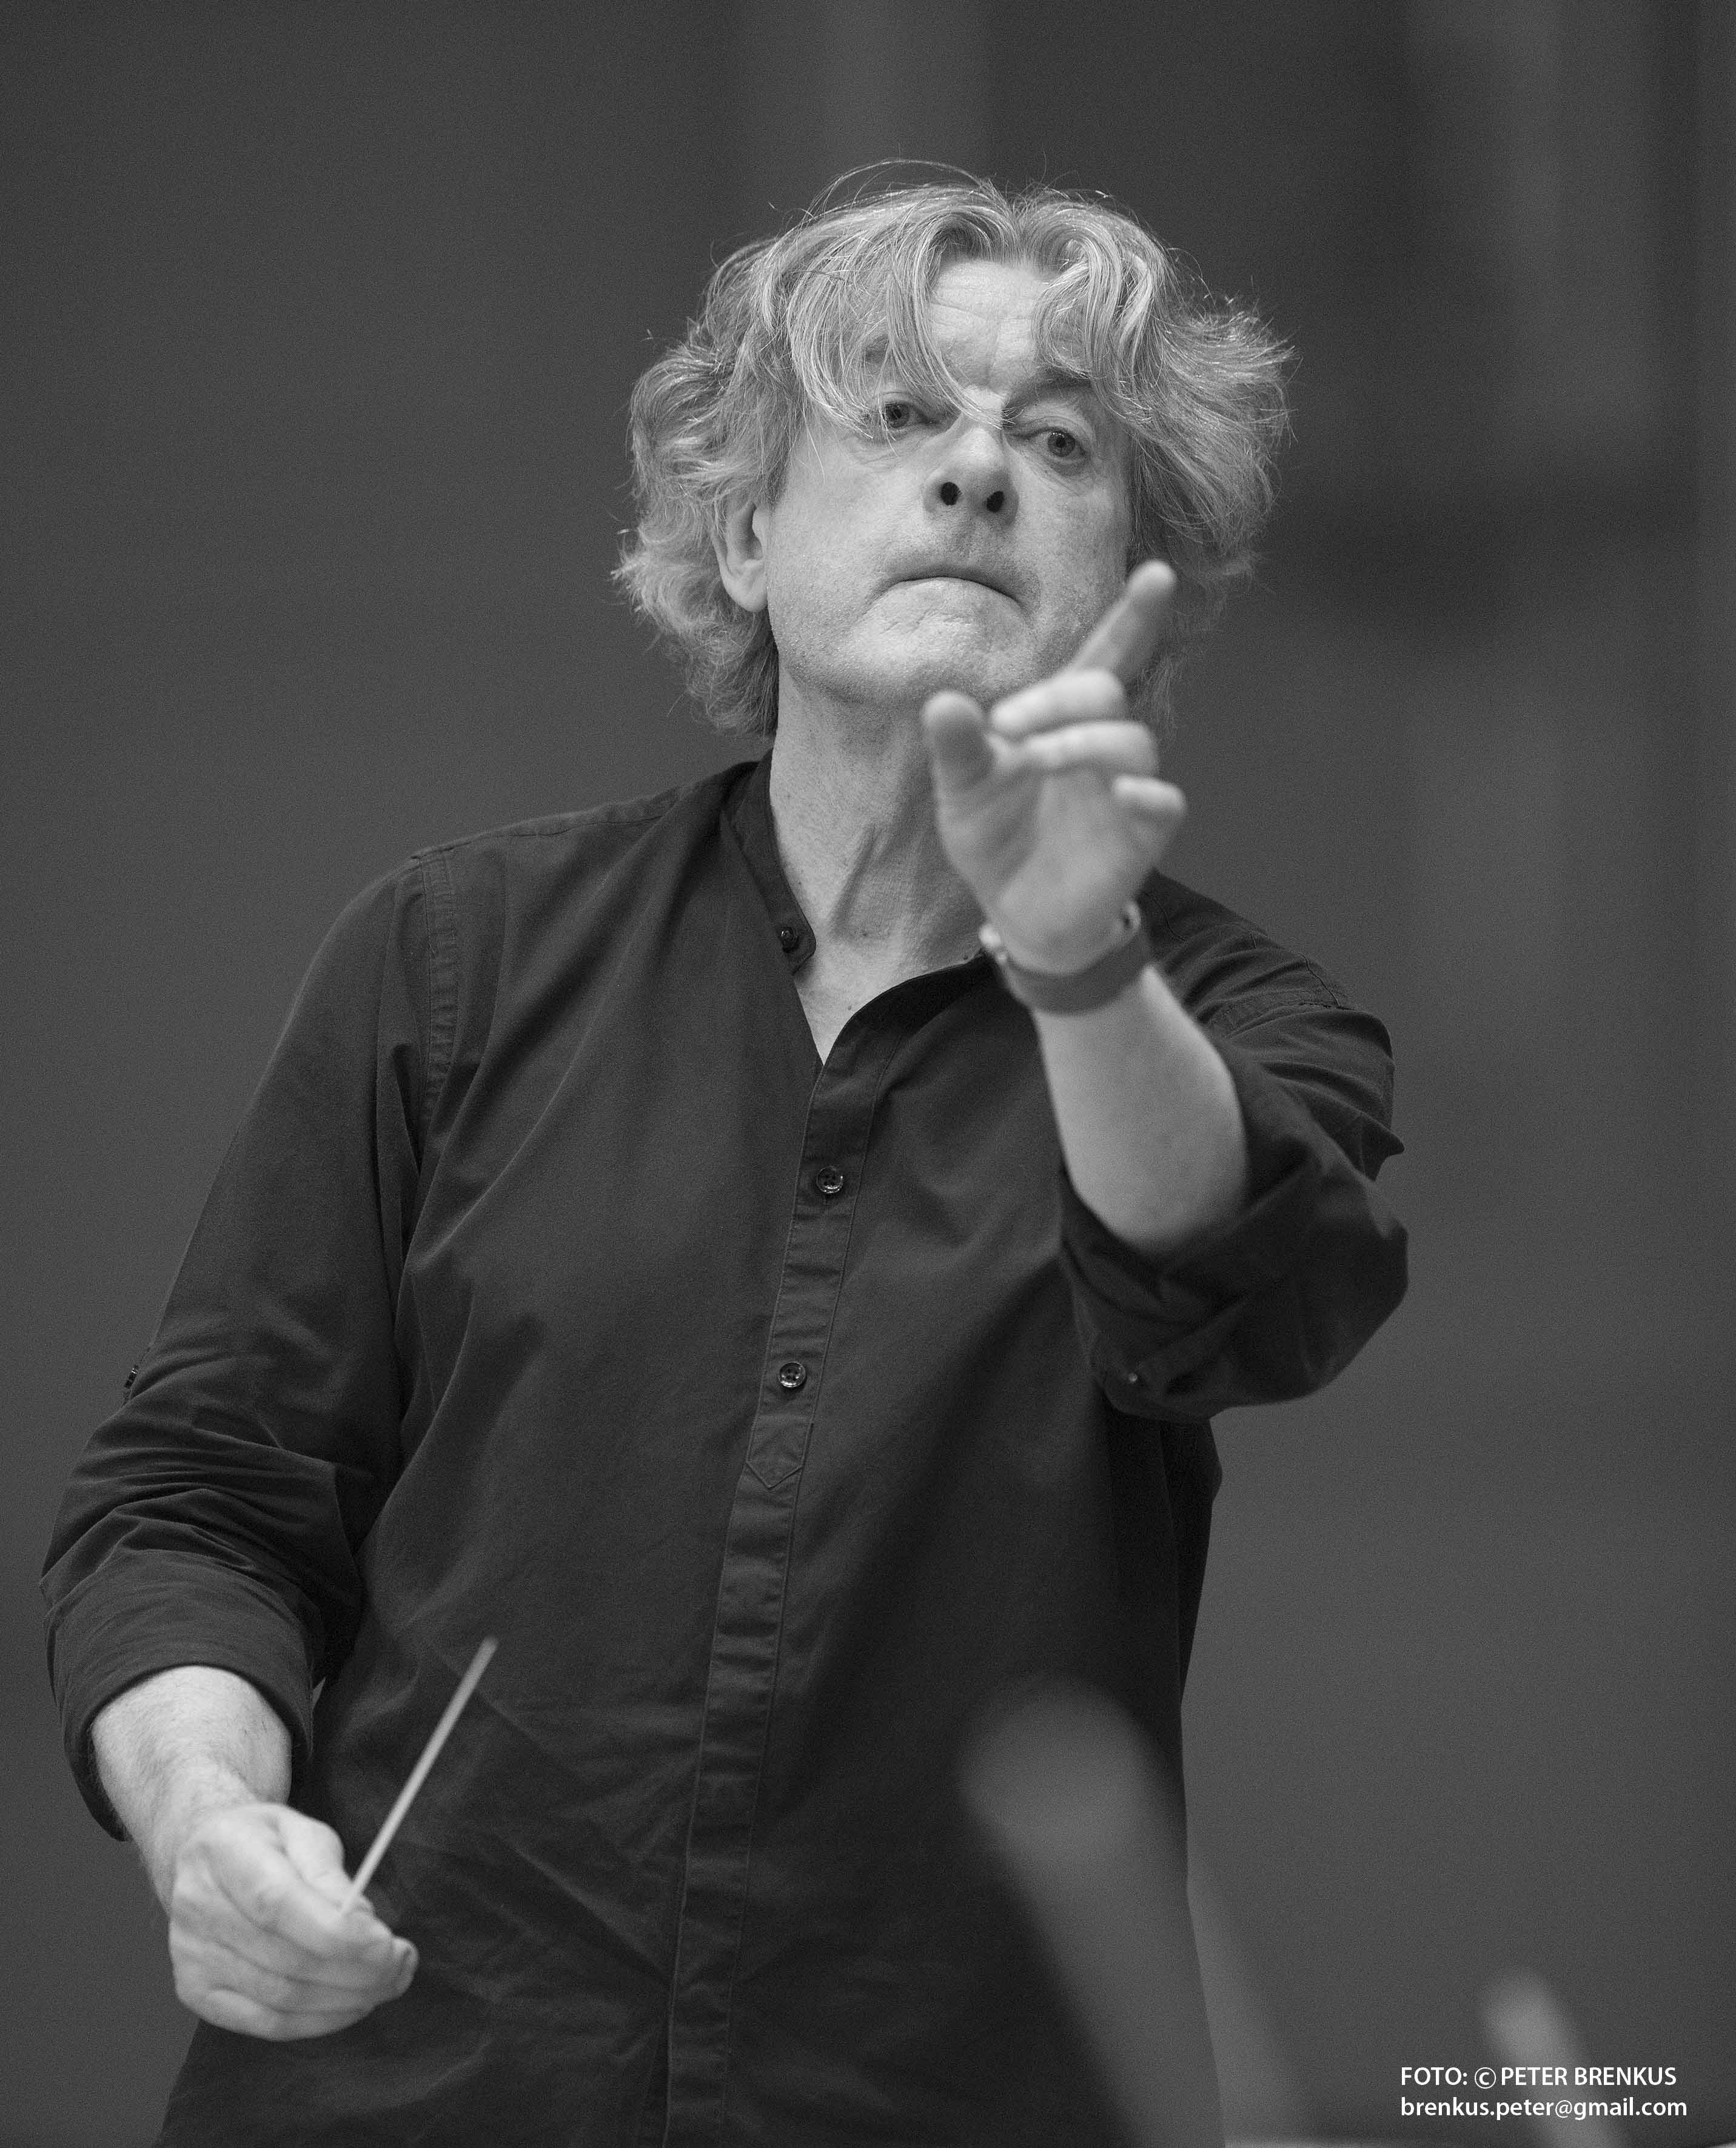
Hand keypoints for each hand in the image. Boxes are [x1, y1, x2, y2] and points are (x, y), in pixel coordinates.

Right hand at [165, 1800, 416, 2039]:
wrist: (208, 1856)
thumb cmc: (269, 1842)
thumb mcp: (304, 1833)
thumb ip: (330, 1875)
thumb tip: (361, 1925)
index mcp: (224, 1851)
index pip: (278, 1904)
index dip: (337, 1933)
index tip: (388, 1944)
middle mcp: (197, 1907)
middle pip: (285, 1959)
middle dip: (356, 1971)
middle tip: (404, 1964)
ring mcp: (190, 1956)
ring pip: (279, 1999)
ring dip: (345, 1999)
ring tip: (389, 1982)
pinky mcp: (196, 1992)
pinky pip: (264, 2024)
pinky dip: (317, 2021)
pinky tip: (354, 2003)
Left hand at [921, 561, 1185, 971]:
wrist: (1015, 911)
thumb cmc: (995, 837)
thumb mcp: (963, 791)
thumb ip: (957, 747)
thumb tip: (941, 703)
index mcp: (1061, 719)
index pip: (1104, 656)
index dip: (1133, 616)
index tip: (1157, 573)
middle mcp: (1100, 743)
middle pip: (1104, 690)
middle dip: (1057, 700)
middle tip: (1008, 729)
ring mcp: (1125, 787)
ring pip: (1133, 741)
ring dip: (1083, 743)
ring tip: (1037, 762)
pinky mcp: (1142, 833)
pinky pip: (1164, 802)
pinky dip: (1146, 793)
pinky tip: (1120, 793)